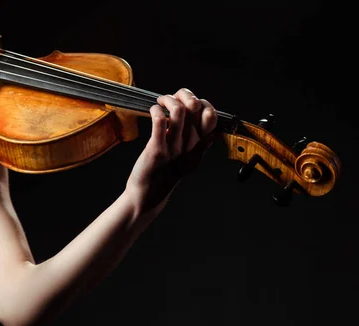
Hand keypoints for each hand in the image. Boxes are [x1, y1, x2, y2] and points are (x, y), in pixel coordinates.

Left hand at [125, 88, 217, 212]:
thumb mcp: (190, 161)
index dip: (202, 103)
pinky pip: (159, 121)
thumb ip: (201, 145)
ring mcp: (174, 148)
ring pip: (179, 111)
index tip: (188, 103)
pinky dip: (156, 110)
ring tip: (161, 102)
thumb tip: (212, 130)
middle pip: (196, 108)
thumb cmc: (166, 174)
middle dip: (184, 94)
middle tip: (172, 98)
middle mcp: (190, 146)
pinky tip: (153, 111)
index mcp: (200, 146)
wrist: (148, 195)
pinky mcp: (156, 150)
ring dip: (169, 99)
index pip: (211, 116)